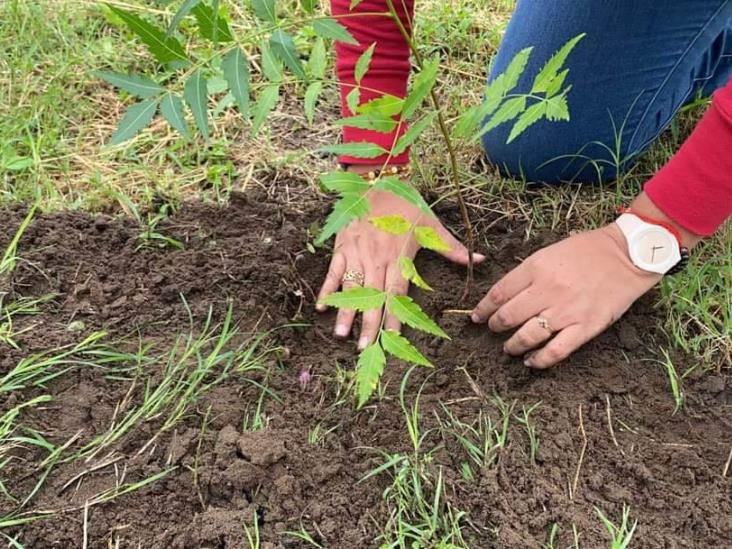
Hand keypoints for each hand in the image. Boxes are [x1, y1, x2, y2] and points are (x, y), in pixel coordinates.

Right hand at [317, 189, 484, 349]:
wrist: (377, 181)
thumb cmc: (405, 205)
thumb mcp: (430, 225)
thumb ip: (451, 247)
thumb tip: (479, 259)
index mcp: (399, 257)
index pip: (397, 293)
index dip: (394, 316)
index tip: (393, 337)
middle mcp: (377, 259)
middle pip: (373, 297)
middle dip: (369, 323)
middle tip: (365, 348)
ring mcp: (357, 254)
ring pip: (351, 287)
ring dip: (346, 311)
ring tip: (341, 335)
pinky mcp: (342, 247)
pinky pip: (333, 271)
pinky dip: (327, 288)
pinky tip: (321, 307)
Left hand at [471, 223, 660, 367]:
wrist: (628, 255)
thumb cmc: (588, 250)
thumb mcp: (550, 252)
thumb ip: (528, 272)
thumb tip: (505, 294)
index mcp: (536, 268)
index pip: (499, 293)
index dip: (484, 308)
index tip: (477, 316)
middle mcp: (547, 290)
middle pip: (508, 316)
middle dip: (495, 326)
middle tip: (492, 329)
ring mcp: (566, 311)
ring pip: (527, 336)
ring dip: (512, 346)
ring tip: (508, 349)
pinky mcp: (585, 327)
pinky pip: (556, 351)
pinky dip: (539, 360)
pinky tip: (531, 362)